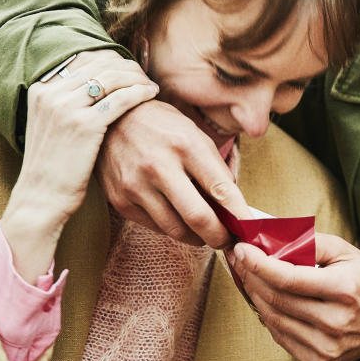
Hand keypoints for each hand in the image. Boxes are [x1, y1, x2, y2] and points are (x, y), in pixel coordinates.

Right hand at [2, 53, 158, 281]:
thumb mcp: (53, 125)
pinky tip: (151, 95)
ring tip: (151, 85)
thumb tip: (99, 84)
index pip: (85, 59)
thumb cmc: (54, 166)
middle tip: (145, 75)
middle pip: (101, 64)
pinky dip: (140, 92)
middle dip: (127, 67)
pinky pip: (121, 98)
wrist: (40, 199)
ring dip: (137, 77)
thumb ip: (69, 102)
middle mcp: (51, 93)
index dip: (112, 61)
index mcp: (42, 89)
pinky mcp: (84, 125)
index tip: (129, 69)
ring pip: (113, 77)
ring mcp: (66, 108)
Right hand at [96, 94, 250, 248]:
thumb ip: (214, 169)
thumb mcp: (194, 135)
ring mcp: (136, 185)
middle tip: (227, 241)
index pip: (221, 189)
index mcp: (186, 145)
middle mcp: (159, 166)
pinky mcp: (120, 200)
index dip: (239, 215)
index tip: (249, 229)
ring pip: (175, 229)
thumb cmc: (161, 127)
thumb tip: (232, 207)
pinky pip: (154, 227)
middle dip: (218, 237)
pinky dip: (171, 228)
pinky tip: (177, 220)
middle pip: (198, 218)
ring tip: (204, 233)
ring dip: (195, 237)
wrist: (111, 119)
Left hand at [227, 232, 359, 360]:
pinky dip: (270, 318)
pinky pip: (282, 338)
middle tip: (241, 261)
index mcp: (344, 290)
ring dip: (256, 297)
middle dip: (252, 277)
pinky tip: (267, 301)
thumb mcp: (348, 252)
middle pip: (277, 300)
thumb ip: (313, 243)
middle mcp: (335, 322)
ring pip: (274, 320)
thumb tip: (275, 241)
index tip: (242, 250)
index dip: (259, 264)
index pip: (289, 278)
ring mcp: (327, 347)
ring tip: (249, 278)